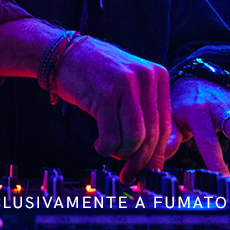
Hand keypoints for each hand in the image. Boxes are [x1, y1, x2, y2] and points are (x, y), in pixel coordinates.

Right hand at [51, 38, 170, 184]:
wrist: (64, 54)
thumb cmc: (95, 75)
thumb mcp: (129, 86)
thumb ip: (144, 113)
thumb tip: (153, 158)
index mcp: (158, 76)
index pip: (165, 126)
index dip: (156, 155)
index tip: (147, 172)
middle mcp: (146, 77)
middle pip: (152, 135)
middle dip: (140, 162)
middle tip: (128, 175)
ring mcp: (126, 83)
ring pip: (135, 139)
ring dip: (121, 154)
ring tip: (109, 150)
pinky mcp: (105, 93)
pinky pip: (112, 136)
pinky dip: (106, 148)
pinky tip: (98, 143)